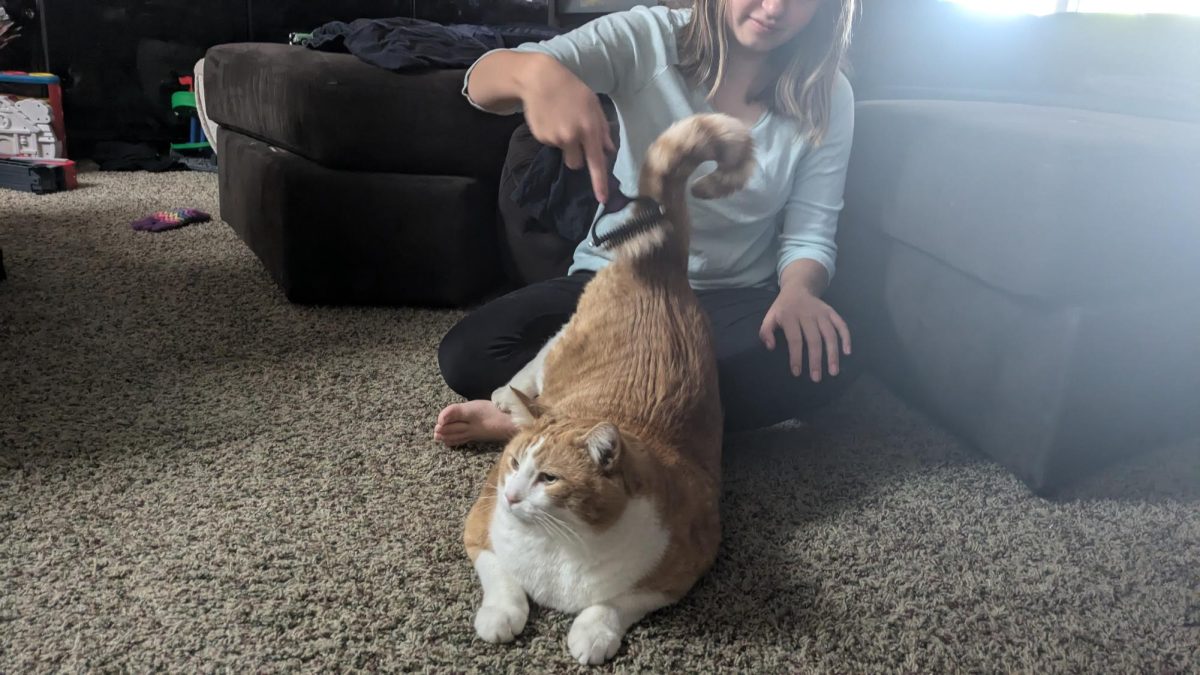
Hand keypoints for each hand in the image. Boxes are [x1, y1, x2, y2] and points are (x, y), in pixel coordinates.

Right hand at [520, 56, 614, 203]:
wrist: (540, 79)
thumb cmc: (572, 90)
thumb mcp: (593, 105)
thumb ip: (602, 129)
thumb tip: (608, 150)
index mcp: (589, 129)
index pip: (596, 162)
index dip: (599, 183)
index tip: (602, 200)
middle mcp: (572, 137)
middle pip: (577, 164)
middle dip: (577, 155)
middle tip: (573, 134)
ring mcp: (554, 138)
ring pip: (563, 154)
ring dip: (564, 145)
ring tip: (560, 122)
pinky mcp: (540, 137)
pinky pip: (550, 145)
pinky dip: (551, 136)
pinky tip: (550, 119)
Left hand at [758, 285, 850, 382]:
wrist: (797, 288)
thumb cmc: (783, 308)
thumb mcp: (769, 317)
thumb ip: (766, 331)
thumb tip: (770, 347)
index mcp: (790, 316)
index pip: (794, 339)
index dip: (796, 357)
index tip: (797, 373)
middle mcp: (807, 314)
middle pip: (814, 339)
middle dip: (816, 360)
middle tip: (817, 378)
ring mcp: (821, 312)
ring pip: (829, 334)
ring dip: (833, 354)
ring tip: (833, 371)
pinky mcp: (831, 311)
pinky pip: (841, 324)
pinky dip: (846, 337)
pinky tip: (847, 352)